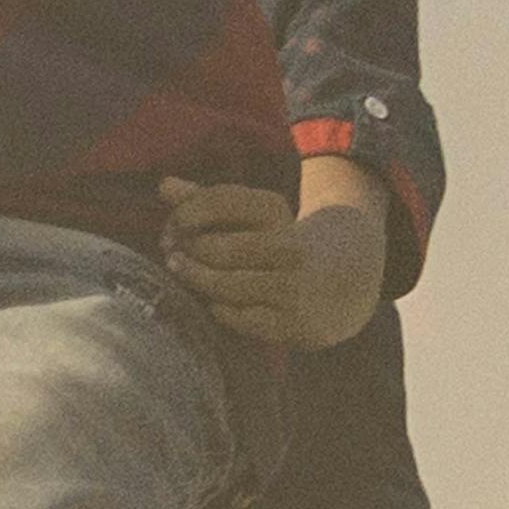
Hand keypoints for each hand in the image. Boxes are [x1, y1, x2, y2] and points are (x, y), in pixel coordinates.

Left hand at [162, 183, 381, 346]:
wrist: (344, 284)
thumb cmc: (278, 245)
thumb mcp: (252, 219)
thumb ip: (207, 201)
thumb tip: (163, 185)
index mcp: (277, 213)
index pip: (224, 201)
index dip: (188, 212)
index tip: (174, 225)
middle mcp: (289, 247)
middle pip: (219, 248)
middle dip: (188, 251)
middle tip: (171, 253)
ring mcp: (292, 286)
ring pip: (226, 285)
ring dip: (196, 279)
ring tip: (182, 271)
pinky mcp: (293, 322)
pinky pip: (240, 318)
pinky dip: (221, 309)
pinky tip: (216, 301)